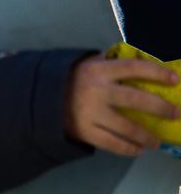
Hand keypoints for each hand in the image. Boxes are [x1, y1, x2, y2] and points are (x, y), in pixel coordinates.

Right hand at [64, 54, 178, 156]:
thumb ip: (108, 63)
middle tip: (175, 114)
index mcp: (97, 70)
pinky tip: (138, 149)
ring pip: (127, 128)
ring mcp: (91, 113)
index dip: (156, 73)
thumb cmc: (71, 79)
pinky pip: (113, 144)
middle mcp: (96, 90)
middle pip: (135, 99)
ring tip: (156, 141)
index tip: (174, 79)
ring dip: (147, 136)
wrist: (40, 98)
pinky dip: (129, 149)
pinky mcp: (85, 131)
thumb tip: (138, 58)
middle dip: (160, 108)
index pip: (132, 68)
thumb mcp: (86, 64)